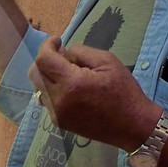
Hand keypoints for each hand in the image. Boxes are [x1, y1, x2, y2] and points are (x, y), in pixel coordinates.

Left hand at [30, 37, 161, 149]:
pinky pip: (46, 100)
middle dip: (45, 59)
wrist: (132, 125)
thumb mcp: (107, 61)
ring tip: (67, 71)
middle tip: (62, 55)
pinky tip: (69, 87)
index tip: (57, 41)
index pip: (43, 60)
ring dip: (47, 75)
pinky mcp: (59, 122)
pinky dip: (52, 88)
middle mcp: (58, 100)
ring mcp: (56, 113)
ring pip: (38, 87)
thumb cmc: (124, 91)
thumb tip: (63, 53)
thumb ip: (81, 52)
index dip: (47, 46)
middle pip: (35, 73)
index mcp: (71, 83)